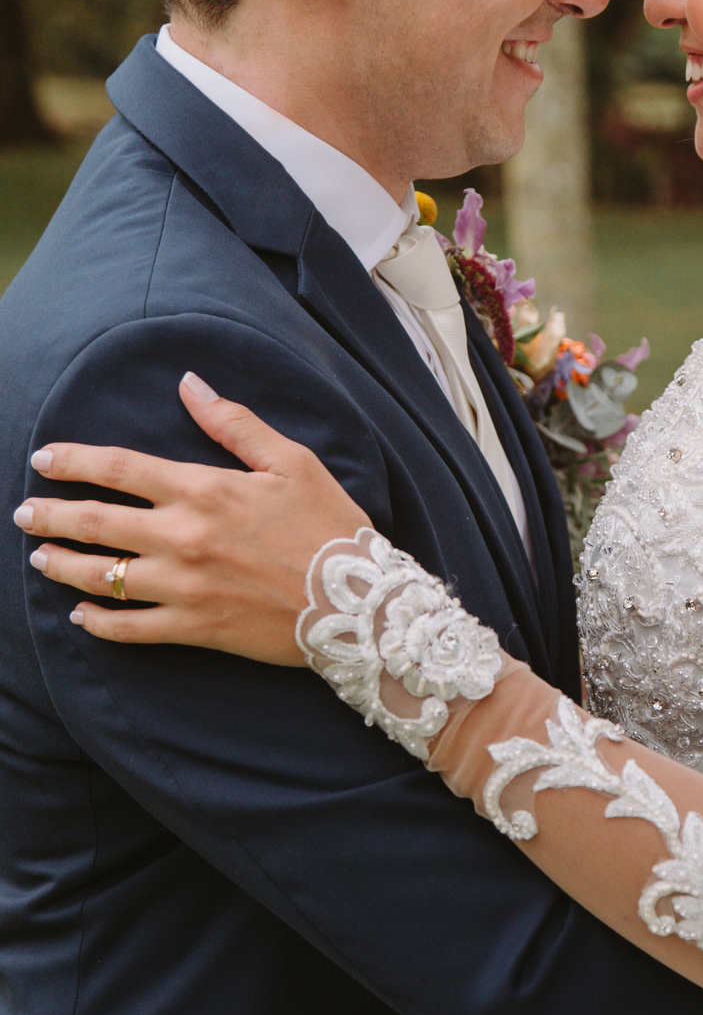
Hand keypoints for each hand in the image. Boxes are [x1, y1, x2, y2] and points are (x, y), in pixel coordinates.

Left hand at [13, 371, 370, 664]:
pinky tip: (82, 618)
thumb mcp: (291, 462)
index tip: (44, 459)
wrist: (358, 603)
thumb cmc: (330, 526)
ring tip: (42, 558)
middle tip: (25, 512)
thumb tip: (190, 385)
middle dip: (50, 515)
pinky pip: (129, 630)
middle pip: (94, 523)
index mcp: (203, 490)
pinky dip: (98, 625)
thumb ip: (233, 424)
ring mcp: (183, 587)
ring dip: (63, 566)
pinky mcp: (193, 628)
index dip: (73, 462)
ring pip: (100, 578)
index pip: (118, 469)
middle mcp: (181, 538)